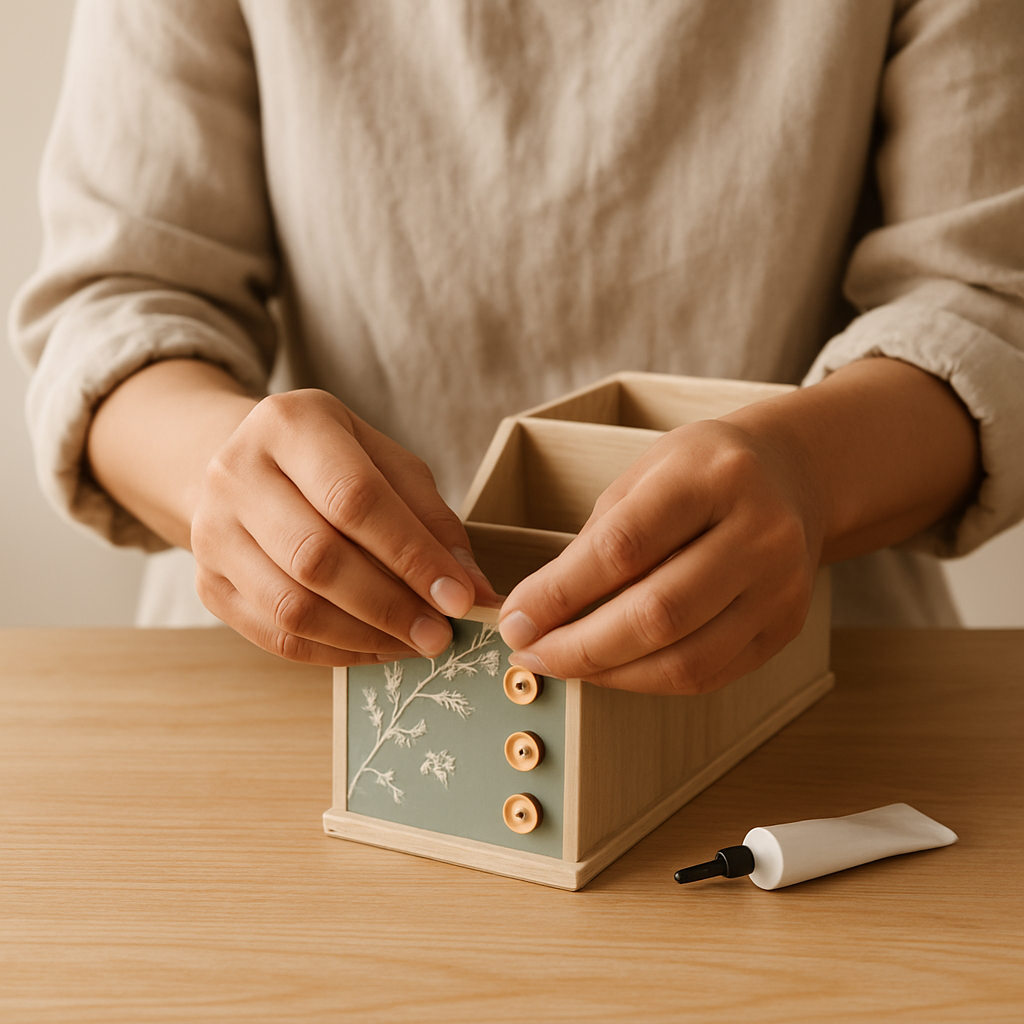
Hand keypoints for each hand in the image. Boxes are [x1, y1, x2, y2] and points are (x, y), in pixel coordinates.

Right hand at [191, 389, 498, 664]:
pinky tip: (376, 648)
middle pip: (316, 557)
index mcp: (290, 424)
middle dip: (389, 605)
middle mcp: (236, 473)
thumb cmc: (334, 464)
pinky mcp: (208, 584)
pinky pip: (274, 636)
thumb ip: (432, 521)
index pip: (354, 499)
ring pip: (291, 606)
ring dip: (364, 636)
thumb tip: (474, 590)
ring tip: (414, 644)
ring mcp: (212, 531)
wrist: (248, 469)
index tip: (458, 598)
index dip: (410, 555)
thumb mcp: (388, 465)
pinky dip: (334, 651)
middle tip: (440, 634)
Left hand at [497, 418, 823, 693]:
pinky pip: (707, 675)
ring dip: (609, 674)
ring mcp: (781, 586)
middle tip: (529, 654)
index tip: (515, 618)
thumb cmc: (703, 472)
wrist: (793, 477)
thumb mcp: (645, 476)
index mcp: (715, 477)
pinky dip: (647, 681)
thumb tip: (537, 613)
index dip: (560, 592)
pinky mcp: (784, 628)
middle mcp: (760, 532)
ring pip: (685, 659)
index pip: (624, 547)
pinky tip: (611, 669)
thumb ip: (597, 540)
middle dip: (579, 647)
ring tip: (563, 665)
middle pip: (658, 613)